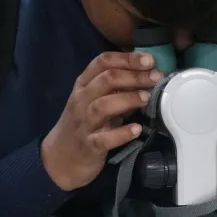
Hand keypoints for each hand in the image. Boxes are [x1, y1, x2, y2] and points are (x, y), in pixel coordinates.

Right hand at [41, 52, 163, 190]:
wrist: (60, 158)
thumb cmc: (83, 123)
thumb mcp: (95, 100)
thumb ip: (117, 87)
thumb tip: (148, 75)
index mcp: (84, 85)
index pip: (102, 62)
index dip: (126, 59)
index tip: (149, 60)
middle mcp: (81, 100)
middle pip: (106, 80)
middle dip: (133, 76)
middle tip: (156, 77)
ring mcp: (83, 123)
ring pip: (103, 106)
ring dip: (127, 99)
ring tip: (146, 98)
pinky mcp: (88, 146)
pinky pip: (103, 139)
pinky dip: (121, 134)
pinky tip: (137, 129)